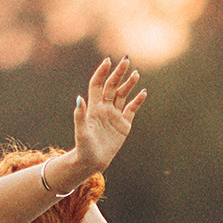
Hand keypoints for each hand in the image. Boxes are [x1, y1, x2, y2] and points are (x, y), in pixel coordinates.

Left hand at [66, 56, 144, 175]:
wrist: (92, 162)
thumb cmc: (84, 148)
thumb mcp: (81, 132)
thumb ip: (79, 116)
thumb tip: (79, 98)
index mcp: (94, 107)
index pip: (97, 84)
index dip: (102, 72)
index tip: (108, 61)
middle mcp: (104, 108)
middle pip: (112, 86)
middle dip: (118, 73)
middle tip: (126, 60)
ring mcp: (115, 116)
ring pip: (122, 95)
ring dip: (129, 84)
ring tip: (136, 74)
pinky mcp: (124, 125)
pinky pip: (131, 109)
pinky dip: (138, 101)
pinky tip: (143, 92)